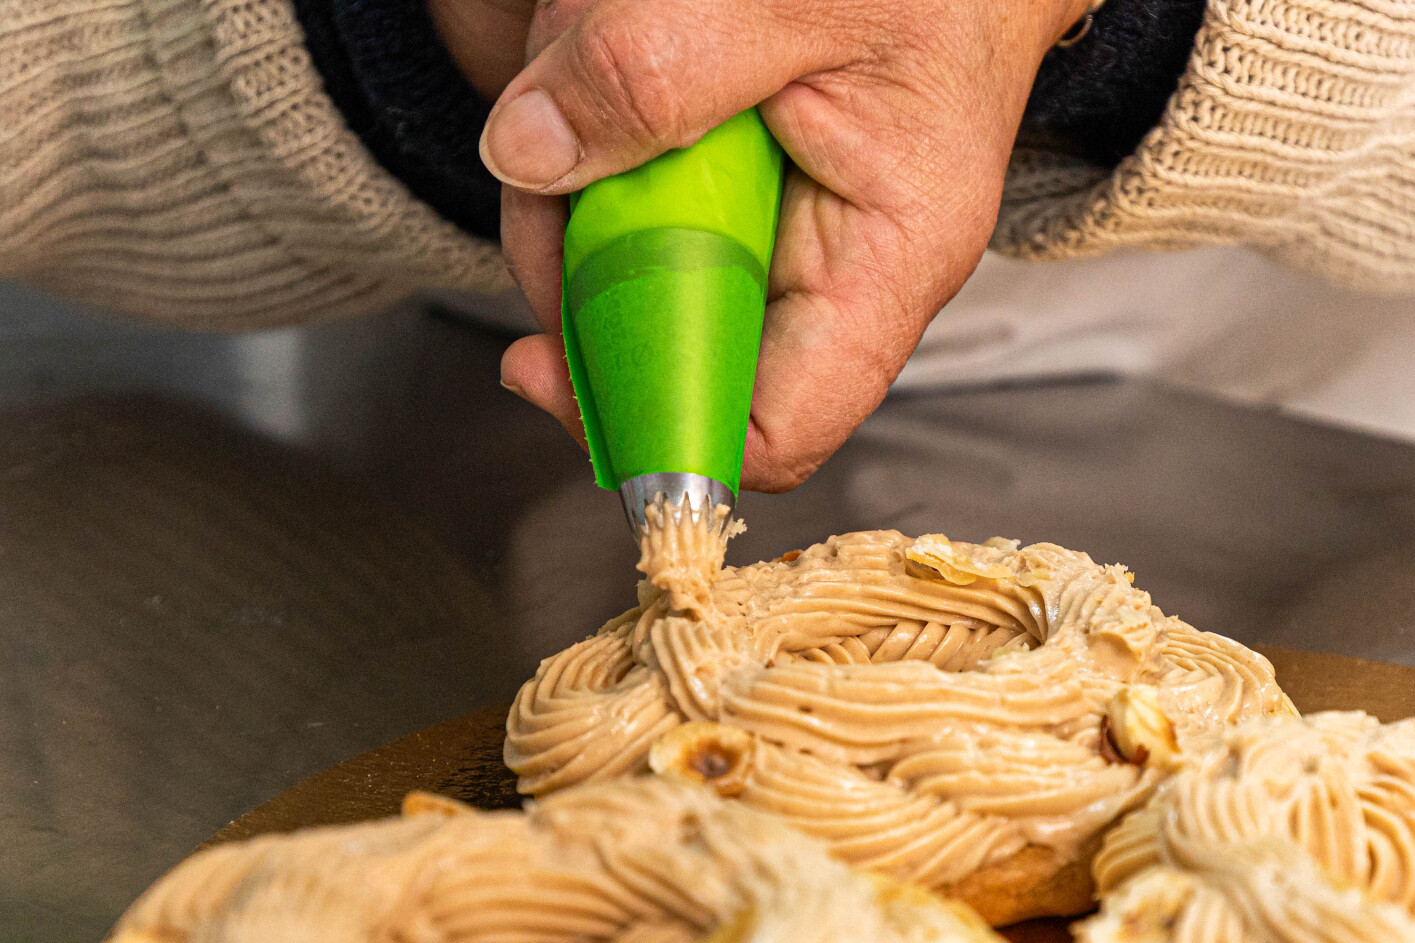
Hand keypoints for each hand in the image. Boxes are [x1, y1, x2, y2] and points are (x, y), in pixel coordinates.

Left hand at [470, 0, 1088, 491]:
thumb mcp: (799, 1)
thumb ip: (658, 69)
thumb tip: (529, 152)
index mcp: (885, 263)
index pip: (773, 428)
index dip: (653, 421)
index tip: (541, 369)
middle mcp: (828, 269)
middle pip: (666, 343)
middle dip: (577, 251)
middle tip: (547, 140)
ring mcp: (770, 232)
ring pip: (622, 259)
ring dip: (573, 164)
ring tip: (604, 40)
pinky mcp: (726, 189)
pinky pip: (623, 192)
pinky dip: (587, 120)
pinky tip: (617, 42)